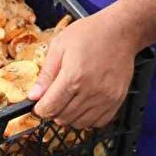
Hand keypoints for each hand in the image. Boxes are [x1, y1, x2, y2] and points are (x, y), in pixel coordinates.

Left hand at [29, 12, 137, 128]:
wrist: (120, 31)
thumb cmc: (90, 34)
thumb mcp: (60, 46)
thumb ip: (46, 73)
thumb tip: (34, 95)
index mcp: (73, 76)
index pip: (50, 107)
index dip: (40, 109)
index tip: (39, 104)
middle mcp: (90, 91)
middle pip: (63, 118)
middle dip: (54, 112)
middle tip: (54, 99)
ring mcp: (106, 97)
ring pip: (80, 123)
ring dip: (70, 117)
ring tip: (69, 101)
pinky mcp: (117, 100)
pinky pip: (98, 122)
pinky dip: (88, 118)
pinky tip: (84, 104)